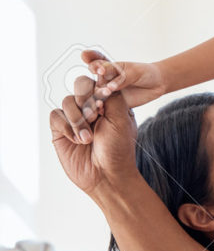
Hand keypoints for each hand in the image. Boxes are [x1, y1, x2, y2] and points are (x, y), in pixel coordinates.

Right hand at [50, 78, 137, 196]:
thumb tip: (103, 76)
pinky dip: (66, 126)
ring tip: (88, 137)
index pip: (100, 80)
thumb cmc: (119, 148)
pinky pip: (55, 116)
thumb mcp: (121, 119)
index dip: (99, 81)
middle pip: (80, 84)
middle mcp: (91, 106)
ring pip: (67, 100)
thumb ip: (112, 96)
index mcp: (109, 101)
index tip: (102, 86)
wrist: (106, 175)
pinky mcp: (60, 129)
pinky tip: (77, 140)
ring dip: (78, 118)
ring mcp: (75, 117)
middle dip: (86, 97)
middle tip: (95, 115)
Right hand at [82, 50, 166, 108]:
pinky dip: (101, 109)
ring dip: (96, 98)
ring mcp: (106, 92)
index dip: (93, 65)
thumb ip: (122, 78)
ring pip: (95, 96)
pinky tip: (101, 111)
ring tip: (103, 100)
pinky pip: (103, 107)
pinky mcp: (111, 104)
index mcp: (107, 67)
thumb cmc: (144, 73)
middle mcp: (103, 80)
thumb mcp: (134, 72)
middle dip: (93, 85)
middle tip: (104, 87)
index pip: (95, 64)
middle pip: (91, 82)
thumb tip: (109, 87)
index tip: (95, 65)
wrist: (156, 84)